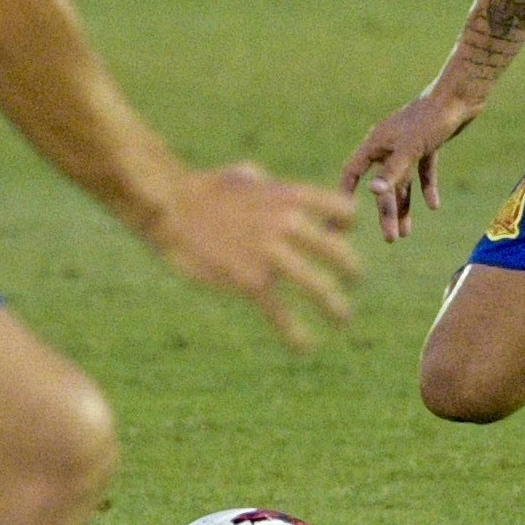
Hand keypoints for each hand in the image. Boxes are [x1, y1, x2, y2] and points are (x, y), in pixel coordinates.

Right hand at [148, 162, 359, 351]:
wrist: (171, 207)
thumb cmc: (205, 190)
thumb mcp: (246, 178)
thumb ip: (271, 189)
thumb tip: (279, 194)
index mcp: (292, 197)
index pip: (344, 211)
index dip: (346, 225)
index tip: (338, 236)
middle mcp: (288, 223)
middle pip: (340, 253)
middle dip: (351, 271)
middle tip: (353, 282)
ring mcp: (270, 254)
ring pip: (319, 287)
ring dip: (336, 307)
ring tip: (343, 318)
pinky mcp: (250, 281)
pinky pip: (281, 313)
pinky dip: (296, 333)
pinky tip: (305, 346)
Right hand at [342, 88, 480, 241]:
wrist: (461, 95)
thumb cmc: (433, 118)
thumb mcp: (411, 148)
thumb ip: (393, 171)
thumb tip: (373, 192)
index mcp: (377, 143)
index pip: (352, 171)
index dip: (346, 191)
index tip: (343, 215)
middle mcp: (388, 145)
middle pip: (382, 184)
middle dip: (386, 211)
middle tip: (391, 239)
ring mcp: (408, 145)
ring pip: (402, 181)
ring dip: (404, 205)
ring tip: (405, 234)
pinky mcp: (427, 144)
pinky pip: (422, 171)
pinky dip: (426, 187)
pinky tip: (433, 206)